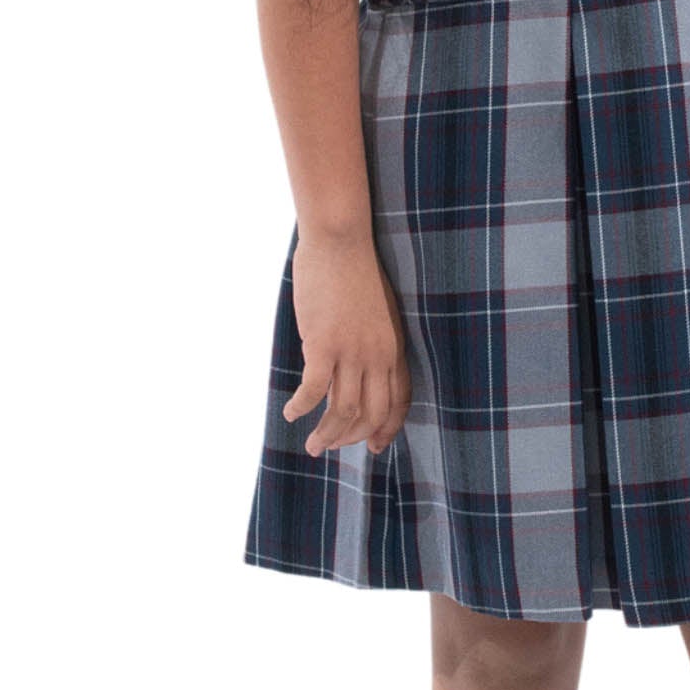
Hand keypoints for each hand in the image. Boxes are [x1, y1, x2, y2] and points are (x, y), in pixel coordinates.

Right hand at [283, 228, 411, 455]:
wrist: (342, 242)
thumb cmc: (355, 272)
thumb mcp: (377, 313)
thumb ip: (371, 344)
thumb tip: (349, 371)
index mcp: (394, 348)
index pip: (398, 402)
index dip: (387, 429)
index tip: (373, 446)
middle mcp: (377, 356)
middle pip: (372, 414)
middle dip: (351, 439)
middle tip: (330, 447)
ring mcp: (352, 352)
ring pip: (343, 411)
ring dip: (327, 435)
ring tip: (312, 446)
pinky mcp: (324, 344)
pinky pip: (314, 391)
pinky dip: (301, 407)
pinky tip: (291, 413)